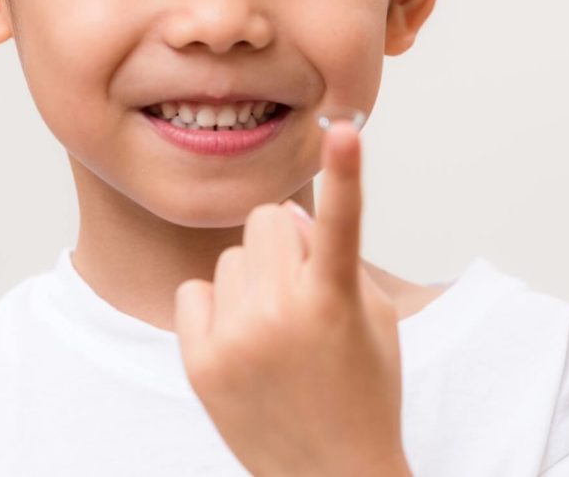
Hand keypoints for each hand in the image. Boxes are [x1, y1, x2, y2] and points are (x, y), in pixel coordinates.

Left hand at [174, 121, 410, 476]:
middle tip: (301, 291)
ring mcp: (234, 339)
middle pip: (267, 220)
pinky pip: (195, 292)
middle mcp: (281, 314)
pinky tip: (240, 343)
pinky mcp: (199, 362)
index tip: (346, 127)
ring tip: (274, 330)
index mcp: (334, 301)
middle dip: (284, 244)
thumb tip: (283, 218)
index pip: (340, 221)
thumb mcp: (373, 317)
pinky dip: (217, 307)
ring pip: (231, 256)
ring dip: (253, 278)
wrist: (331, 474)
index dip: (347, 171)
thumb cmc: (363, 389)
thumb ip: (334, 256)